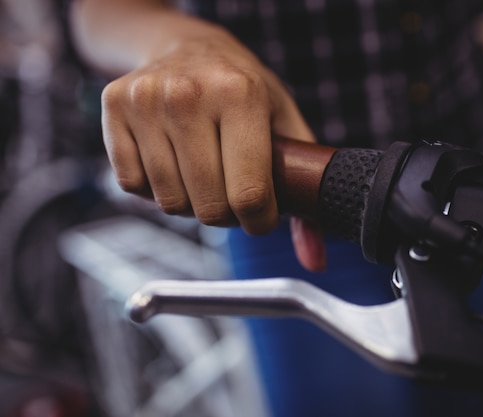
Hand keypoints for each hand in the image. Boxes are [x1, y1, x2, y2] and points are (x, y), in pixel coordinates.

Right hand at [100, 25, 325, 269]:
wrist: (188, 46)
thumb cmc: (244, 89)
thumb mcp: (285, 125)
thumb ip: (305, 190)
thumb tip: (315, 258)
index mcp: (240, 95)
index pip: (249, 194)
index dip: (259, 221)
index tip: (261, 215)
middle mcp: (188, 94)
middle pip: (209, 207)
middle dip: (228, 215)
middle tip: (234, 194)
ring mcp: (146, 100)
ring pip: (170, 202)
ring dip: (192, 203)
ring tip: (205, 175)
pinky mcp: (115, 107)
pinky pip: (133, 186)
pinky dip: (156, 189)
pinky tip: (173, 163)